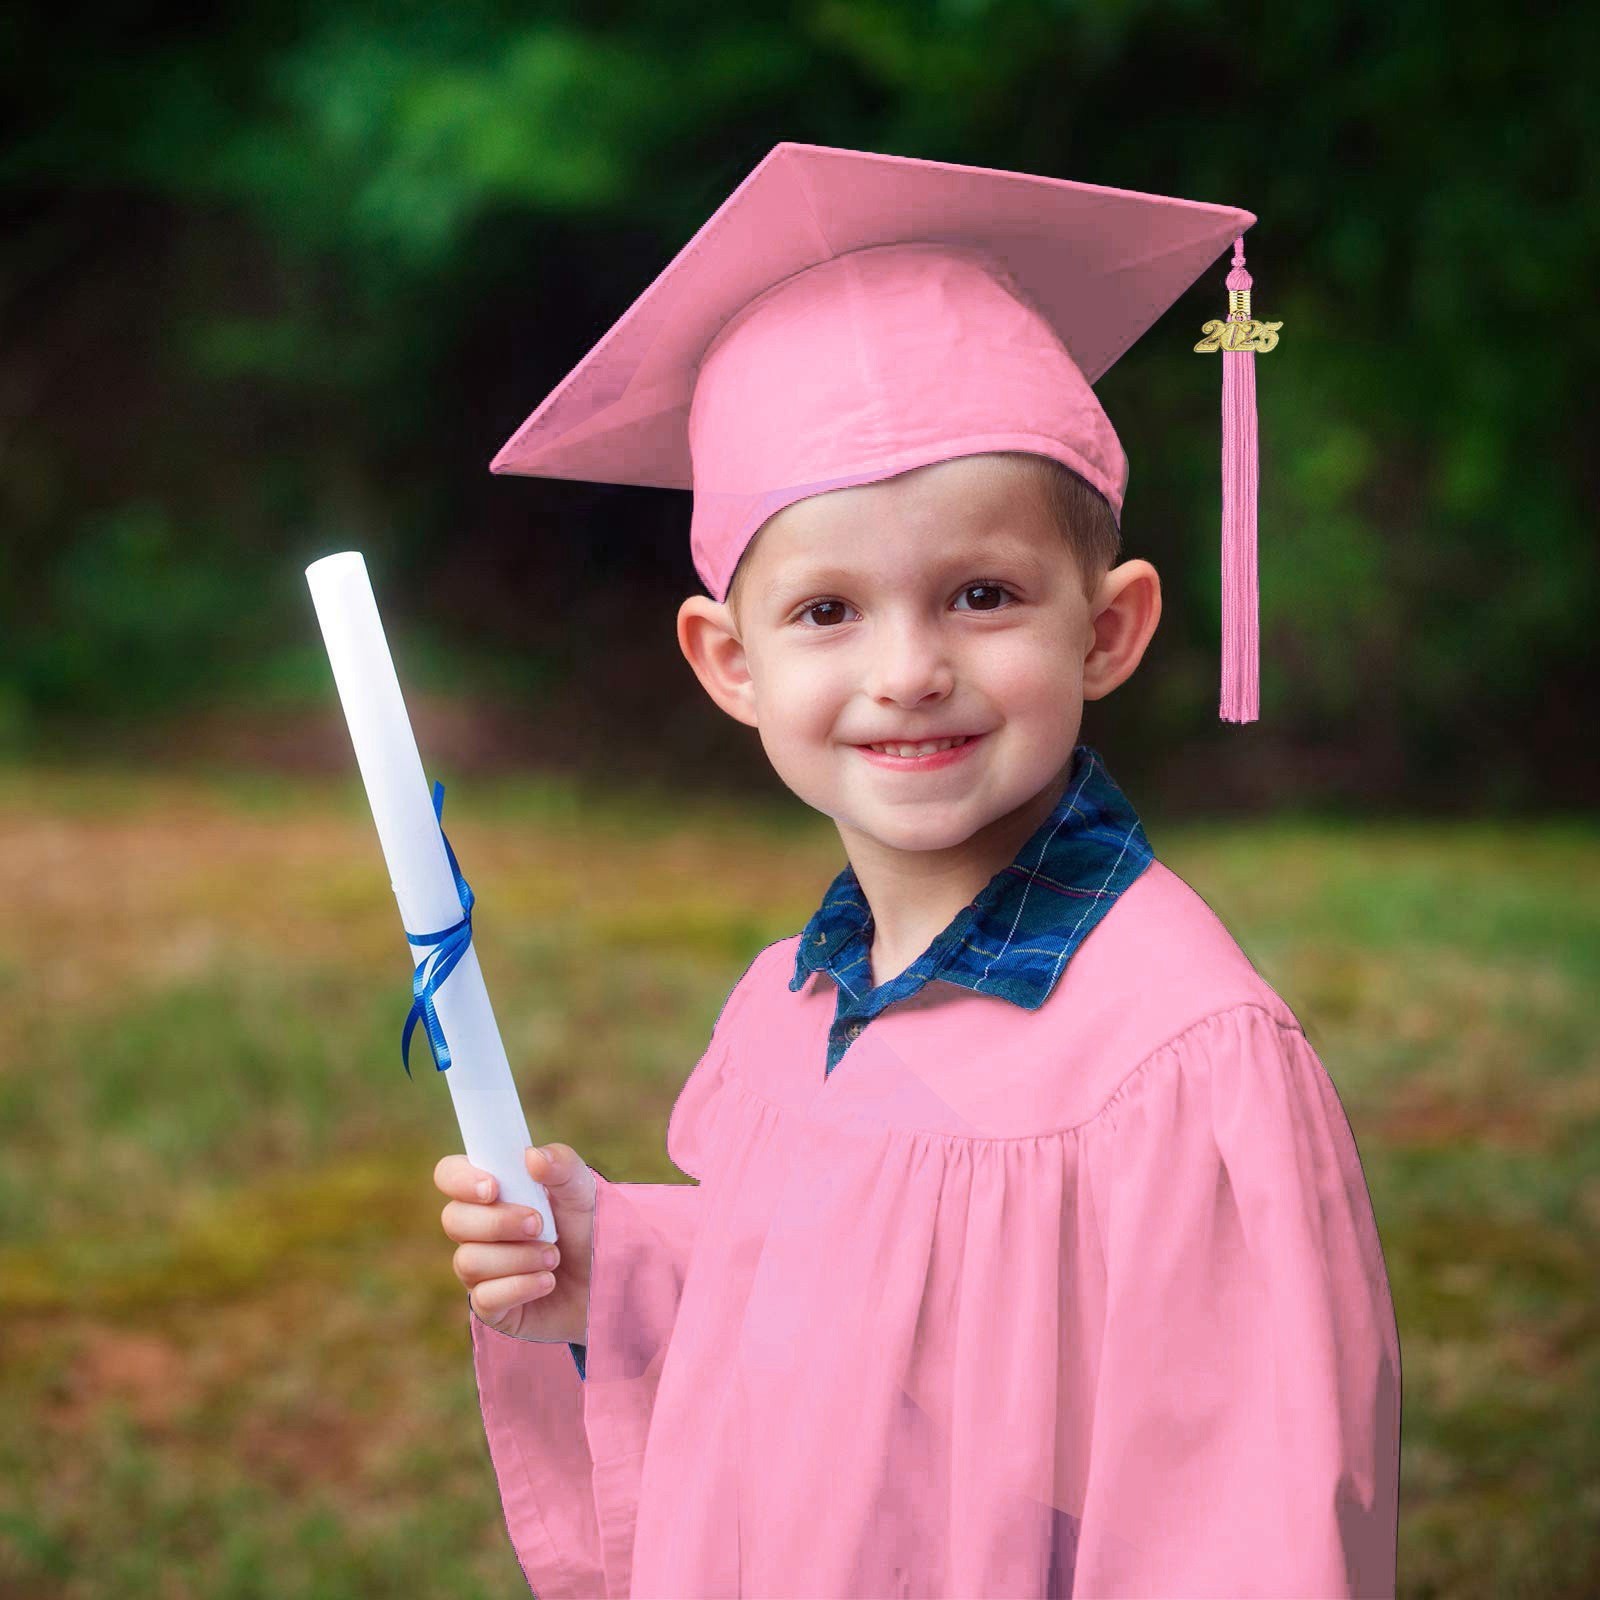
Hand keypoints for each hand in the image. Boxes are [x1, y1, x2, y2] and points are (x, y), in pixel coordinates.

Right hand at [435, 1143, 595, 1344]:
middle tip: (539, 1225)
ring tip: (553, 1257)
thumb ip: (561, 1166)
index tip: (492, 1188)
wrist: (608, 1279)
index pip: (449, 1174)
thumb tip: (531, 1156)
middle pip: (453, 1219)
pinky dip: (520, 1287)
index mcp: (491, 1191)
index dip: (461, 1180)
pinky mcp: (491, 1306)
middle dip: (499, 1223)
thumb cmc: (587, 1227)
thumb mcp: (582, 1190)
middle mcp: (477, 1228)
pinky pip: (484, 1299)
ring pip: (469, 1261)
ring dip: (518, 1258)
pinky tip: (547, 1282)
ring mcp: (480, 1269)